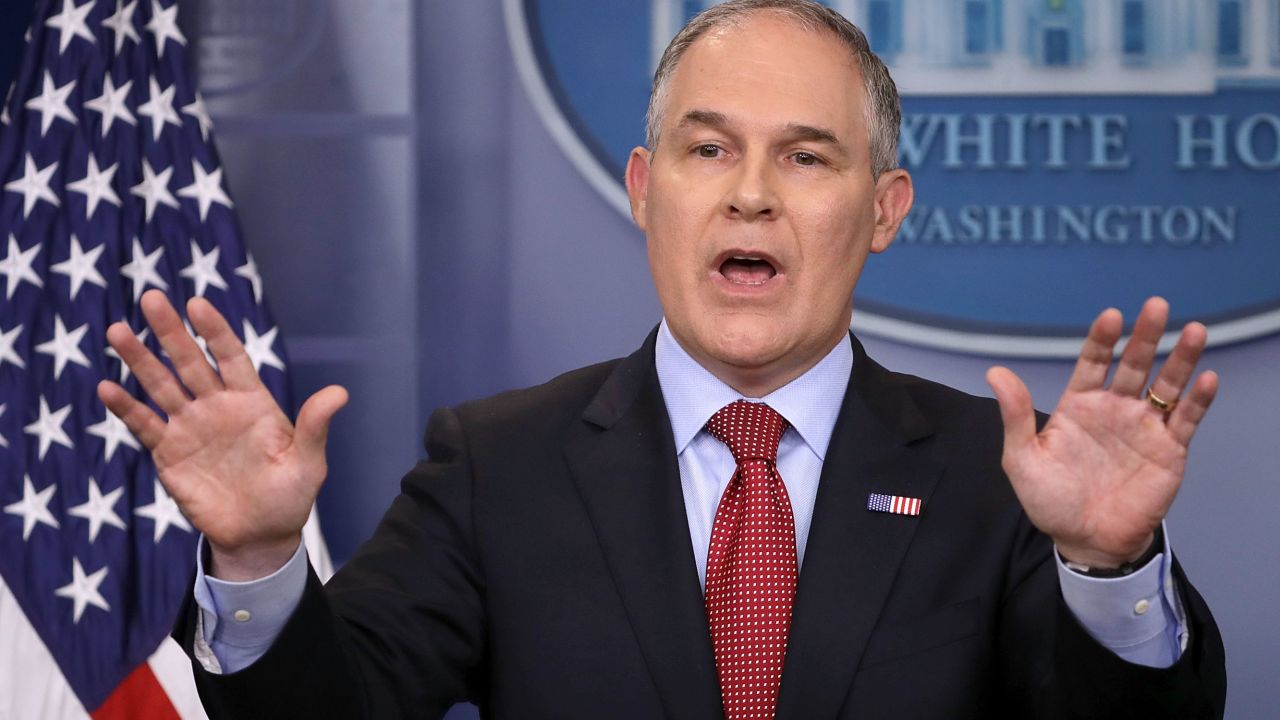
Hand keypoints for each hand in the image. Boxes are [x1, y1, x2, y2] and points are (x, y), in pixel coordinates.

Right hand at [98, 290, 347, 579]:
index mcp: (252, 402)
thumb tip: (340, 392)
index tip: (198, 304)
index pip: (232, 357)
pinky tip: (106, 388)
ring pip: (162, 386)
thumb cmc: (290, 496)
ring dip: (140, 360)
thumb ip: (315, 426)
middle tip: (151, 298)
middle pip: (191, 362)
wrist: (260, 536)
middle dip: (171, 332)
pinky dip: (126, 408)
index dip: (215, 331)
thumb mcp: (308, 462)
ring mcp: (191, 428)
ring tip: (118, 332)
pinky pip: (145, 425)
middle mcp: (218, 407)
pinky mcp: (169, 454)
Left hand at [985, 297, 1217, 568]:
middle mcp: (1114, 409)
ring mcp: (1143, 428)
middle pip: (1134, 365)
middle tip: (1157, 306)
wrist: (1085, 540)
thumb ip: (1016, 416)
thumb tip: (995, 371)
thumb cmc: (1050, 500)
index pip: (1092, 363)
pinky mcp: (1168, 450)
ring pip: (1166, 386)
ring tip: (1195, 331)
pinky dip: (1198, 400)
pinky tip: (1207, 378)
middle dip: (1145, 336)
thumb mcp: (1023, 459)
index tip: (1111, 316)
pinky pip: (1186, 420)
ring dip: (1181, 359)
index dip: (1102, 340)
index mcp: (1079, 406)